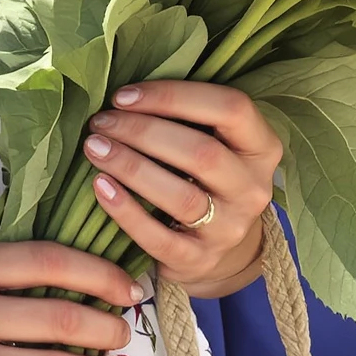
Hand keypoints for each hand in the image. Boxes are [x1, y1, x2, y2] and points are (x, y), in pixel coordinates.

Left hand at [83, 81, 280, 295]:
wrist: (219, 248)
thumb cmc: (204, 176)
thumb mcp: (214, 141)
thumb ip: (186, 117)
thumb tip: (123, 95)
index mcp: (262, 147)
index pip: (231, 108)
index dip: (173, 96)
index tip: (123, 96)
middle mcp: (253, 188)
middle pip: (202, 152)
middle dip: (143, 131)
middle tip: (101, 123)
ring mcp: (229, 229)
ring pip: (181, 196)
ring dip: (131, 166)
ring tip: (94, 148)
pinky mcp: (198, 260)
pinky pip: (159, 238)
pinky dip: (126, 211)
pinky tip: (100, 186)